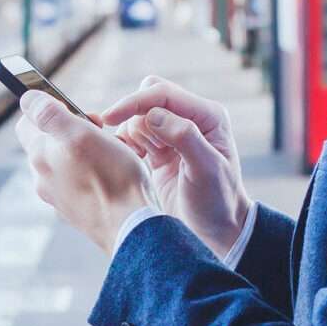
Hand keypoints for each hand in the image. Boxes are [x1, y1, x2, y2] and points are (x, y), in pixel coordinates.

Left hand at [13, 91, 152, 252]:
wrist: (131, 226)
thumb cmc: (111, 176)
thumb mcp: (81, 133)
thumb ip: (49, 114)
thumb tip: (27, 98)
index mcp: (39, 156)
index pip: (27, 122)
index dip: (49, 109)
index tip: (76, 111)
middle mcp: (42, 178)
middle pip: (49, 142)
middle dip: (72, 130)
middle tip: (99, 130)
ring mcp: (59, 197)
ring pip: (67, 162)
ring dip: (85, 151)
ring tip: (111, 153)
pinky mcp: (76, 210)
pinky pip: (79, 182)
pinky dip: (93, 173)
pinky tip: (113, 175)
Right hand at [101, 76, 251, 256]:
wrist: (215, 230)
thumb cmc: (217, 202)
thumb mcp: (206, 171)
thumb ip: (185, 138)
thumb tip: (154, 114)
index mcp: (208, 115)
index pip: (163, 94)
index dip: (134, 102)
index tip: (109, 118)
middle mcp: (192, 118)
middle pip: (148, 97)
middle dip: (133, 116)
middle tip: (136, 149)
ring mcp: (175, 132)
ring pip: (139, 116)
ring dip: (132, 135)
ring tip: (144, 162)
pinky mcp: (160, 148)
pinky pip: (134, 133)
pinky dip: (128, 144)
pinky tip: (136, 162)